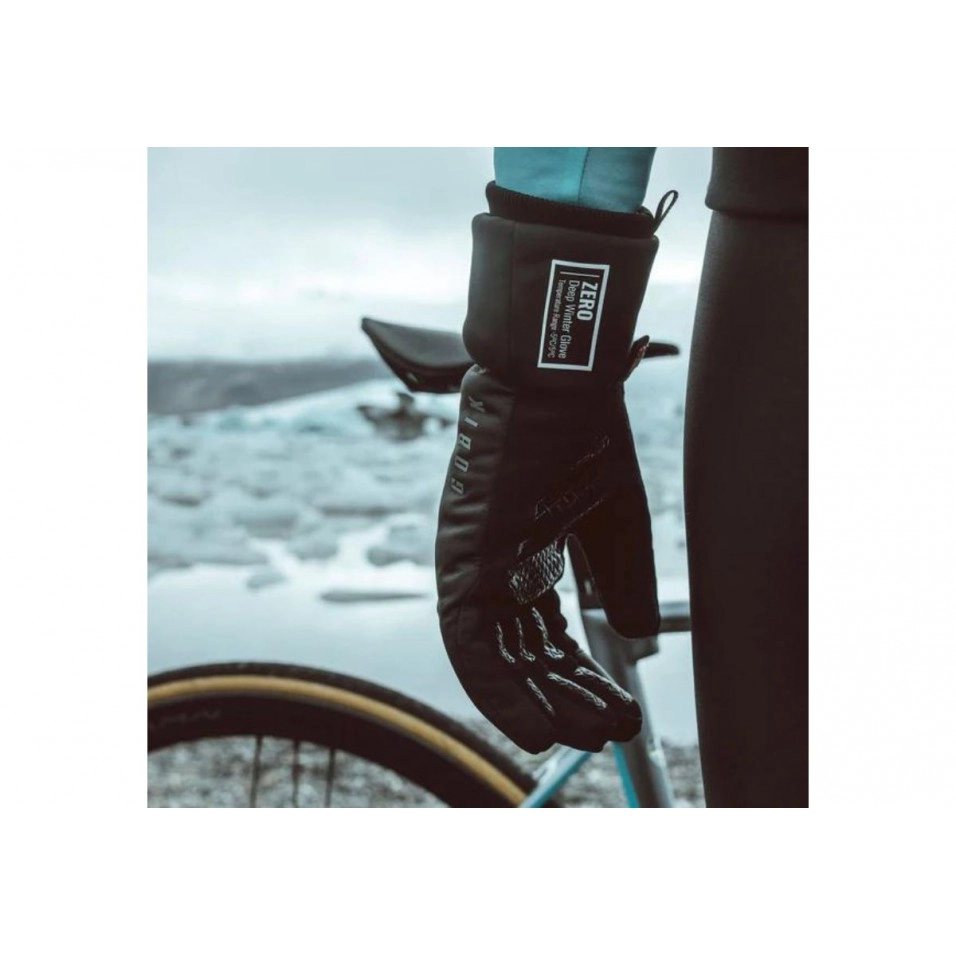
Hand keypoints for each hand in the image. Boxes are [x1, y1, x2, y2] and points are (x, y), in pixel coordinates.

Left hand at [435, 362, 658, 752]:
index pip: (547, 633)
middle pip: (524, 651)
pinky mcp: (462, 558)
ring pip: (497, 657)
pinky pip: (469, 643)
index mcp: (526, 555)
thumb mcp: (616, 523)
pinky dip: (499, 691)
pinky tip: (539, 730)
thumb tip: (632, 638)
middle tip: (611, 730)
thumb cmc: (584, 438)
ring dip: (540, 703)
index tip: (617, 708)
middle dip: (567, 695)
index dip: (580, 674)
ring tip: (588, 739)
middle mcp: (494, 567)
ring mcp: (473, 564)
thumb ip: (620, 581)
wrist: (557, 379)